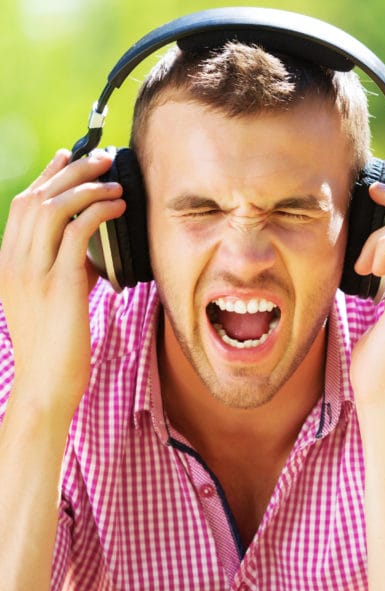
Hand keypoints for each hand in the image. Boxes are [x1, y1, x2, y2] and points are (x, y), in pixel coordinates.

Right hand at [0, 149, 123, 416]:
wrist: (47, 384)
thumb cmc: (58, 347)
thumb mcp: (54, 301)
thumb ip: (64, 271)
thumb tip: (91, 253)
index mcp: (9, 261)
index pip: (23, 204)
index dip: (49, 176)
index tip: (72, 157)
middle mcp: (14, 260)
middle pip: (38, 196)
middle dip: (71, 170)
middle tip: (101, 158)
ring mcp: (33, 271)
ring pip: (54, 207)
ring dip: (87, 186)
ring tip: (115, 180)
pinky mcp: (58, 283)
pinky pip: (78, 232)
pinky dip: (99, 211)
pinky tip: (119, 207)